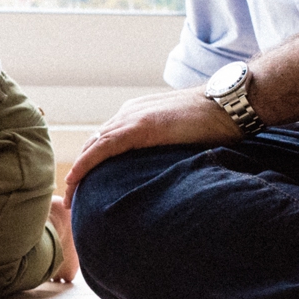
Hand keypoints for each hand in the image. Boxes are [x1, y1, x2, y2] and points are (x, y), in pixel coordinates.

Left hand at [60, 87, 239, 206]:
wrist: (230, 102)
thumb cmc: (216, 120)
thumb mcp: (183, 134)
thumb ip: (168, 146)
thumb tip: (167, 168)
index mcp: (139, 114)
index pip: (105, 140)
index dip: (91, 161)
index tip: (83, 184)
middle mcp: (129, 113)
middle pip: (94, 143)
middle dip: (80, 168)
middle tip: (70, 195)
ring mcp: (133, 118)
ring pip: (92, 146)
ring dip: (78, 171)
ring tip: (68, 197)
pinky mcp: (139, 128)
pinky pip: (102, 149)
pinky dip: (85, 165)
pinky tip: (75, 181)